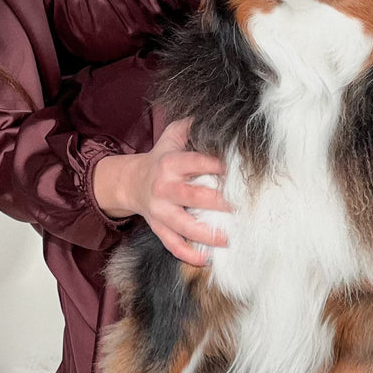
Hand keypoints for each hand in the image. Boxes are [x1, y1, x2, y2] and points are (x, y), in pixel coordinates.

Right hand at [92, 118, 229, 265]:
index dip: (220, 167)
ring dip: (208, 234)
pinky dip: (188, 255)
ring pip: (185, 226)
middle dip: (221, 203)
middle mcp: (165, 188)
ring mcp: (160, 211)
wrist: (130, 182)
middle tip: (243, 206)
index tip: (241, 172)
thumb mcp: (172, 137)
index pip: (199, 163)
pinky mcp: (158, 228)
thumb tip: (215, 113)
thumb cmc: (161, 158)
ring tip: (229, 238)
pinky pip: (173, 244)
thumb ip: (192, 125)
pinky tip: (206, 260)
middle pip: (195, 196)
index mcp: (171, 163)